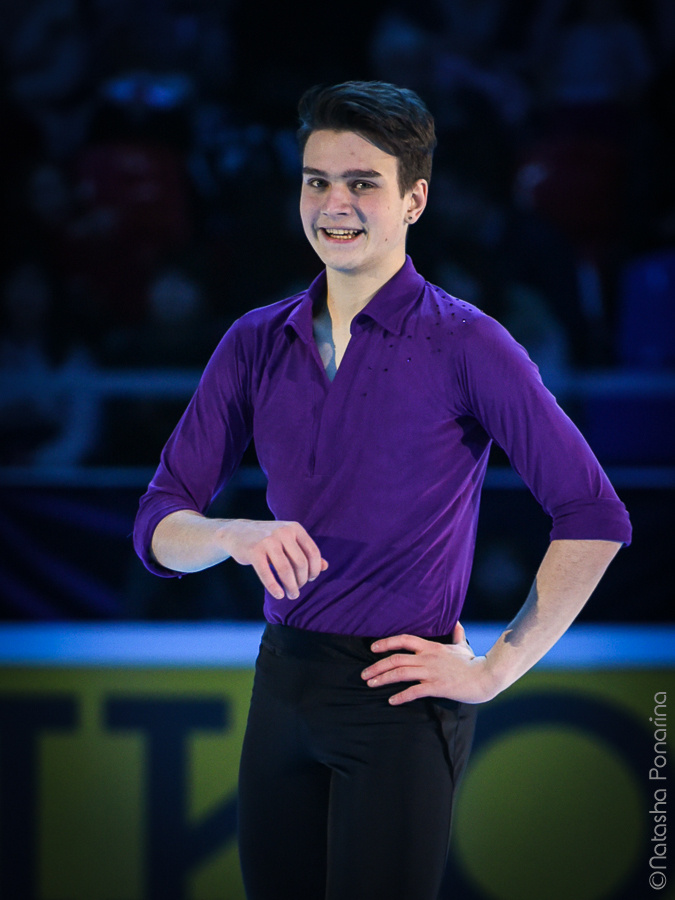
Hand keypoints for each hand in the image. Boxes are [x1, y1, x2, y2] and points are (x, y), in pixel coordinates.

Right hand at [225, 519, 327, 600]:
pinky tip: (278, 595)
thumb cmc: (267, 540)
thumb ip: (306, 552)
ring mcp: (268, 540)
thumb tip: (325, 566)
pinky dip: (274, 587)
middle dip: (301, 581)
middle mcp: (283, 532)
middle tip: (296, 590)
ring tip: (291, 595)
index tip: (309, 579)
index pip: (313, 552)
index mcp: (294, 528)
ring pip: (286, 570)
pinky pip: (267, 573)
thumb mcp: (288, 542)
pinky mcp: (254, 551)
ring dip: (291, 586)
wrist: (237, 532)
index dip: (314, 570)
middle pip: (301, 563)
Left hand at [360, 622, 496, 704]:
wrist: (485, 677)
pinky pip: (414, 691)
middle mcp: (428, 657)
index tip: (372, 648)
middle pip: (396, 658)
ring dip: (383, 678)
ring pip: (401, 673)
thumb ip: (456, 634)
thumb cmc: (473, 662)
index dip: (386, 642)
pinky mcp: (436, 686)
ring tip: (370, 684)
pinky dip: (401, 696)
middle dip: (377, 666)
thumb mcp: (462, 646)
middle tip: (364, 674)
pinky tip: (391, 700)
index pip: (403, 639)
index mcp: (431, 647)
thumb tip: (457, 622)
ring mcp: (431, 672)